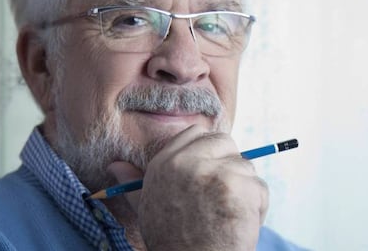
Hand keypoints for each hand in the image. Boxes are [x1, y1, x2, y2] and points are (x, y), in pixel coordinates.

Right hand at [108, 125, 267, 250]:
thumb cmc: (171, 239)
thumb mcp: (146, 207)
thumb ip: (132, 183)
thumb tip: (114, 165)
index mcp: (164, 163)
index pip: (195, 133)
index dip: (209, 148)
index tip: (212, 170)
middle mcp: (186, 162)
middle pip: (224, 141)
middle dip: (230, 164)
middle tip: (224, 193)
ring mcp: (212, 172)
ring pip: (245, 166)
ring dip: (245, 190)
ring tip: (229, 215)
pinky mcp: (237, 187)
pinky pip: (259, 187)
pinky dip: (257, 206)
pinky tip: (240, 224)